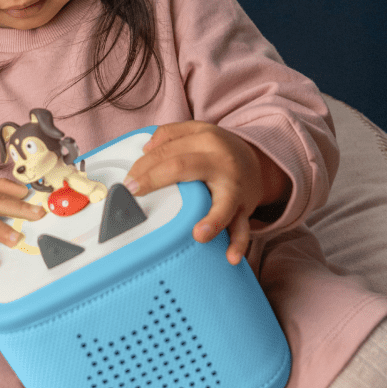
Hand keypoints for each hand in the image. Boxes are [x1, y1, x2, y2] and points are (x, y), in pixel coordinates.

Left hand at [123, 122, 289, 264]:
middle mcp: (220, 161)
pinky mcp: (244, 208)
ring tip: (199, 234)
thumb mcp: (196, 131)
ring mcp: (234, 187)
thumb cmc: (218, 150)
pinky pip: (242, 228)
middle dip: (155, 179)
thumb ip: (169, 134)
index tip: (128, 181)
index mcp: (205, 139)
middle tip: (135, 192)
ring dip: (213, 219)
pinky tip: (230, 256)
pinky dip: (238, 243)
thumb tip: (146, 148)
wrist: (258, 162)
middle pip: (183, 167)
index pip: (166, 150)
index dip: (143, 165)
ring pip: (224, 202)